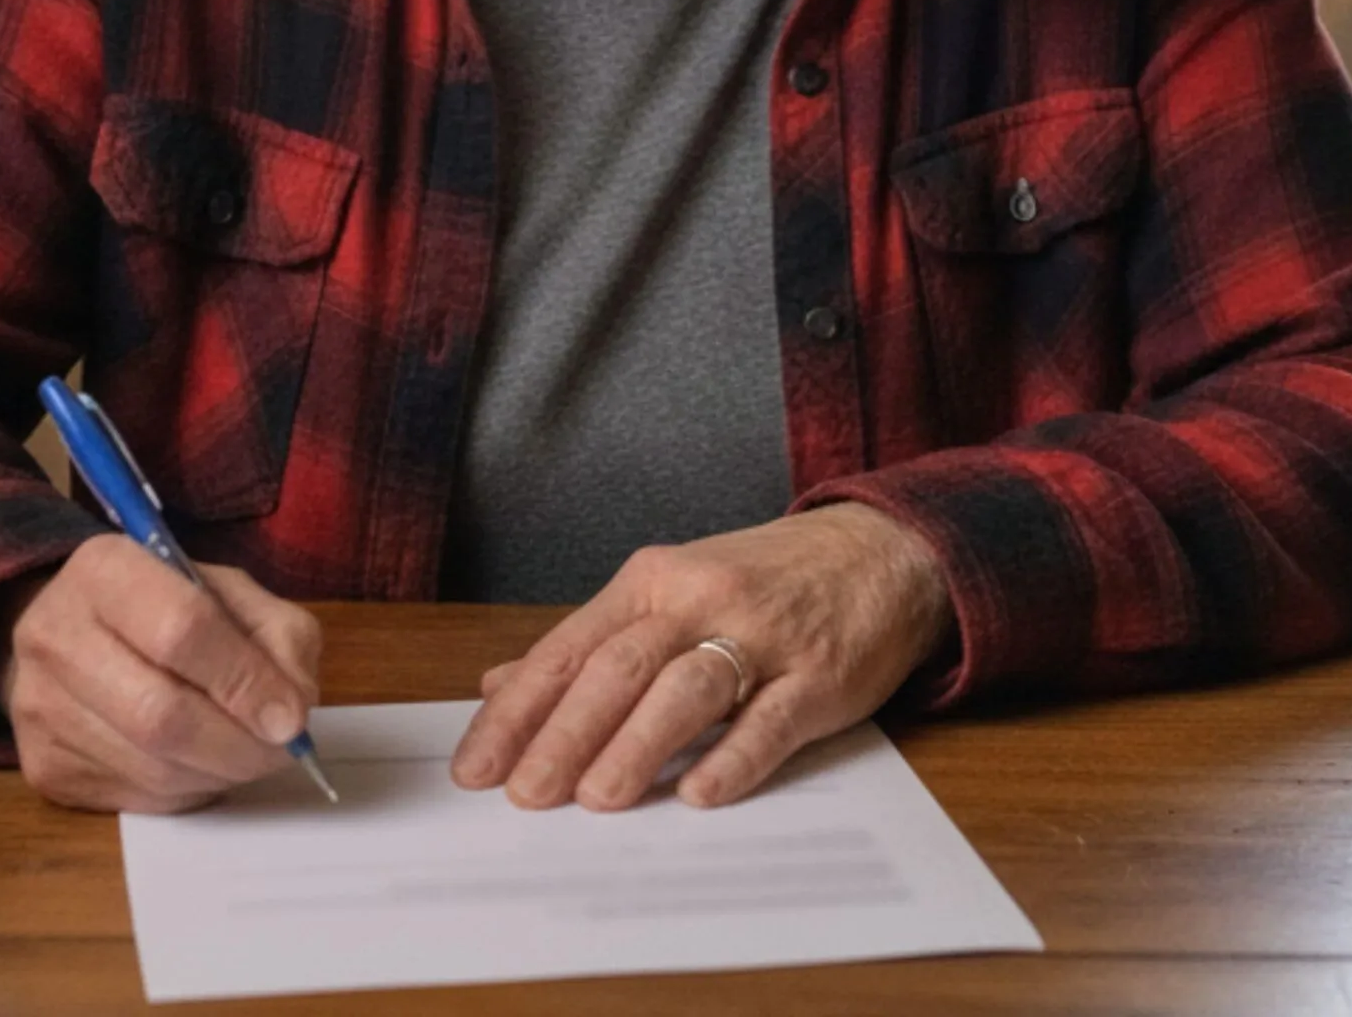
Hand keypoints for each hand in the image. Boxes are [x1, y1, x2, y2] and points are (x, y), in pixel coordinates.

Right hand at [0, 536, 323, 812]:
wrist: (70, 633)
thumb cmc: (162, 606)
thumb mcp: (228, 590)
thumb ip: (277, 634)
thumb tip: (290, 712)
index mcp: (105, 569)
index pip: (180, 628)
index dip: (244, 680)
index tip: (290, 715)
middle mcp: (56, 634)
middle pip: (160, 715)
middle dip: (238, 745)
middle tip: (280, 751)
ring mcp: (40, 706)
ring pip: (152, 768)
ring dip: (219, 772)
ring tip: (243, 752)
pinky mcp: (43, 766)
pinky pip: (136, 799)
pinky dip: (187, 790)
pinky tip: (198, 763)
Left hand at [450, 504, 950, 812]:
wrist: (875, 551)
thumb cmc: (760, 582)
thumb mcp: (668, 592)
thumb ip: (590, 643)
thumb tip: (501, 686)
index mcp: (651, 582)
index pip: (569, 648)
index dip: (519, 709)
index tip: (476, 766)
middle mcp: (698, 600)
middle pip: (619, 667)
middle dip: (566, 733)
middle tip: (526, 795)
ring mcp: (761, 636)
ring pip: (687, 688)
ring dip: (637, 744)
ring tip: (597, 800)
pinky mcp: (818, 674)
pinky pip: (770, 717)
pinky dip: (733, 756)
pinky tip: (700, 792)